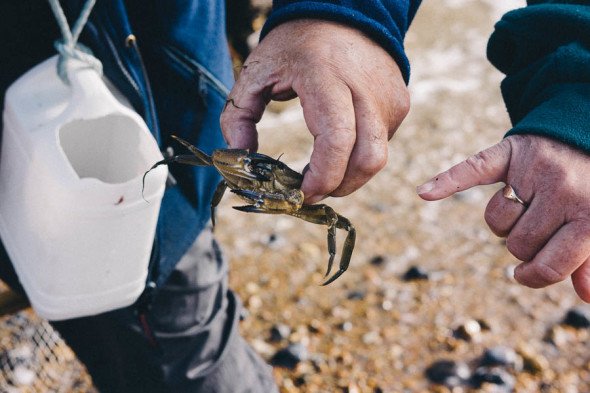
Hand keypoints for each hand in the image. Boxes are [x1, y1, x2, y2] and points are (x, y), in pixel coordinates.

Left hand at [220, 19, 409, 203]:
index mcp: (326, 77)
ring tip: (322, 173)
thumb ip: (237, 116)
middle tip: (310, 192)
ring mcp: (388, 97)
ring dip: (350, 178)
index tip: (300, 193)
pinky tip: (338, 147)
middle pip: (367, 159)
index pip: (337, 140)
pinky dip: (359, 157)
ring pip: (378, 158)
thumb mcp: (255, 72)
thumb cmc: (294, 46)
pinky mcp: (399, 104)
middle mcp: (366, 88)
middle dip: (338, 187)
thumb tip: (241, 159)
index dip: (322, 178)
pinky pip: (382, 144)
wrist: (344, 13)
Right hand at [417, 134, 589, 301]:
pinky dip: (446, 181)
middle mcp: (562, 193)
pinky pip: (472, 170)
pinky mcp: (508, 154)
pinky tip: (425, 193)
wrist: (586, 131)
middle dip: (524, 243)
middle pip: (519, 246)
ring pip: (497, 221)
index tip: (526, 274)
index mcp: (589, 216)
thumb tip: (585, 298)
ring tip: (526, 202)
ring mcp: (533, 172)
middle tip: (541, 223)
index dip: (535, 277)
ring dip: (505, 220)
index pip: (550, 266)